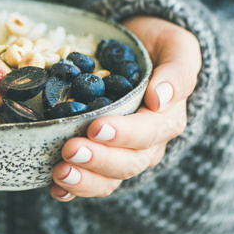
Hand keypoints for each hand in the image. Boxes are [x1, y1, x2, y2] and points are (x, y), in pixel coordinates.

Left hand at [50, 16, 201, 200]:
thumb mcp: (176, 46)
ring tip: (60, 172)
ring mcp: (121, 152)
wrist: (134, 46)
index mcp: (166, 118)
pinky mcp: (100, 155)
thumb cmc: (154, 44)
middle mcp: (146, 142)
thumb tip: (159, 98)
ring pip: (109, 178)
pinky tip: (55, 189)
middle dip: (98, 159)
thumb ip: (177, 70)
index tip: (97, 128)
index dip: (124, 134)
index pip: (149, 133)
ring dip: (84, 179)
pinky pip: (91, 180)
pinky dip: (73, 189)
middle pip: (127, 162)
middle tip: (69, 150)